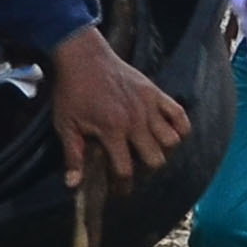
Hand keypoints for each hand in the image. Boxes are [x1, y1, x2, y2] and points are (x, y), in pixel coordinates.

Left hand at [45, 25, 187, 188]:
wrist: (83, 57)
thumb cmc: (72, 91)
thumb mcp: (66, 125)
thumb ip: (73, 156)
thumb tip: (73, 185)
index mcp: (112, 130)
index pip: (125, 170)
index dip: (123, 185)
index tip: (120, 190)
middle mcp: (135, 121)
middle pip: (155, 159)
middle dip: (146, 170)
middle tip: (135, 168)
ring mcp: (149, 106)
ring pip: (172, 140)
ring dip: (163, 150)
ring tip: (150, 150)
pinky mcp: (155, 93)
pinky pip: (180, 114)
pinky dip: (180, 127)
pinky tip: (170, 133)